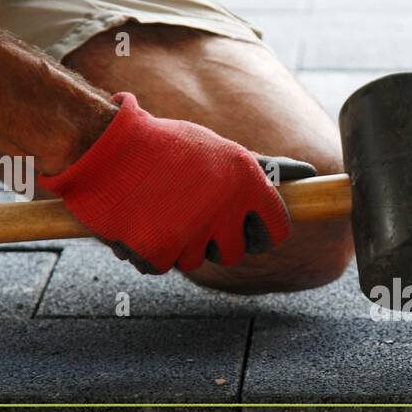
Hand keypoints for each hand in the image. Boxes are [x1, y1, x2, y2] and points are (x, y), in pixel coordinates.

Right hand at [39, 93, 316, 273]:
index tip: (246, 230)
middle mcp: (226, 207)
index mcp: (247, 180)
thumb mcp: (217, 149)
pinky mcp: (160, 251)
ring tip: (155, 208)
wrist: (102, 146)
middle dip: (213, 242)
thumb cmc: (161, 145)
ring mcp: (193, 232)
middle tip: (189, 217)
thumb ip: (262, 169)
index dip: (260, 233)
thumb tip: (308, 172)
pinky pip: (160, 265)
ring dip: (176, 243)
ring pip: (194, 260)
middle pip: (234, 254)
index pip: (276, 230)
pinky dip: (145, 250)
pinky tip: (135, 221)